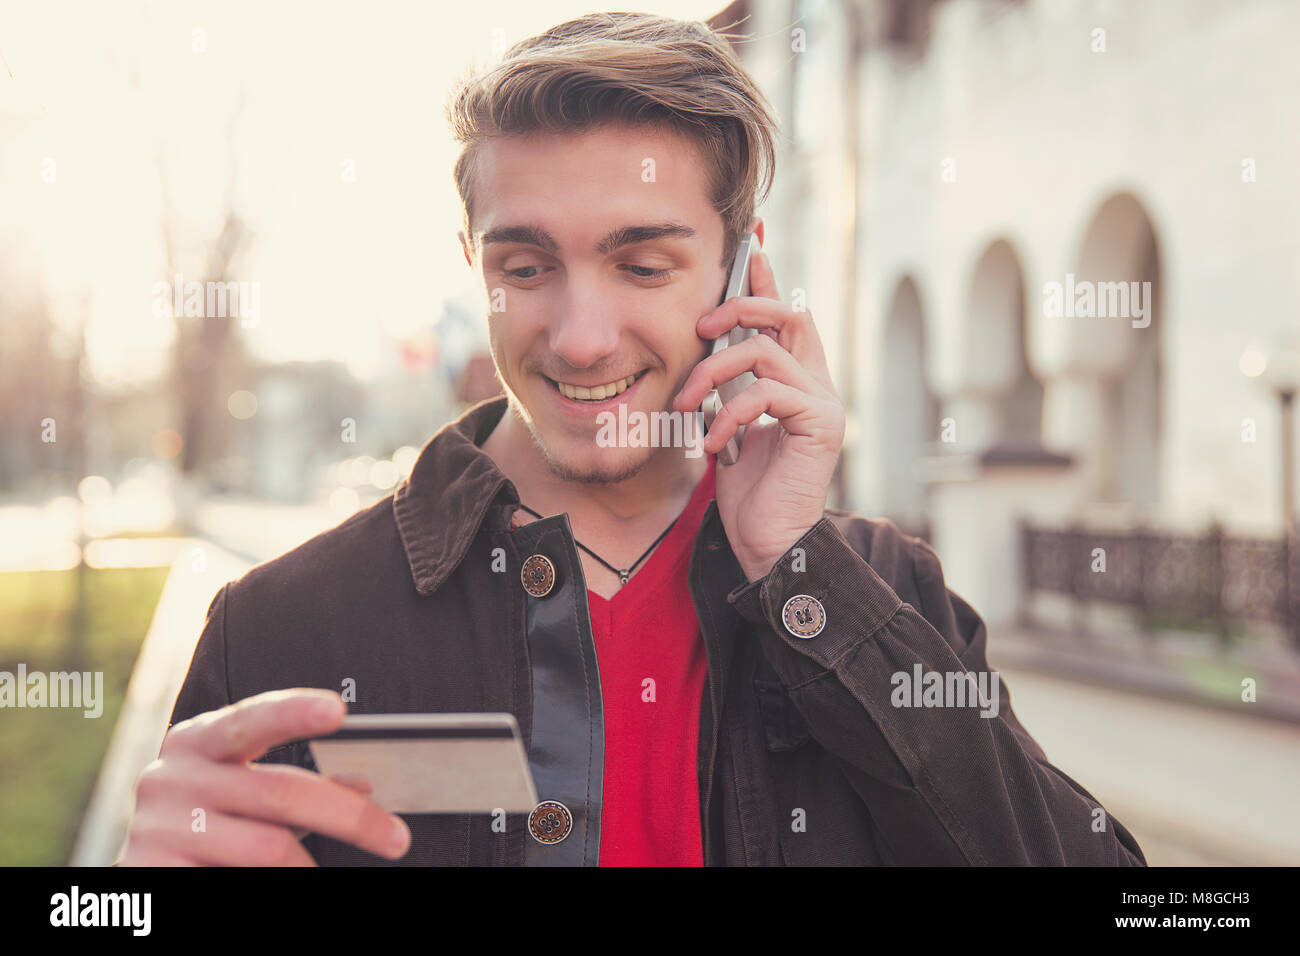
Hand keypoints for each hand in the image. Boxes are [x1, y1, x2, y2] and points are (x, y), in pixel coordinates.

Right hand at [117, 688, 410, 865]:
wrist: (144, 876)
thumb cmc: (209, 824)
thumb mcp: (248, 793)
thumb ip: (300, 784)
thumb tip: (365, 784)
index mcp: (197, 740)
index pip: (251, 718)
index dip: (294, 712)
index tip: (338, 711)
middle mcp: (170, 776)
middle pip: (282, 791)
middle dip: (351, 816)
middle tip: (396, 838)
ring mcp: (156, 826)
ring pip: (268, 847)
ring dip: (310, 866)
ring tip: (323, 874)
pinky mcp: (151, 872)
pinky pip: (237, 880)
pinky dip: (278, 885)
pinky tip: (293, 879)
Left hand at [672, 249, 845, 581]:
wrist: (769, 543)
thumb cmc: (749, 491)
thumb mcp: (731, 425)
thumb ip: (729, 388)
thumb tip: (709, 350)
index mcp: (797, 380)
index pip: (786, 316)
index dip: (768, 278)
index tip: (750, 243)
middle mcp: (818, 384)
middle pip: (791, 314)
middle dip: (743, 305)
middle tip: (703, 326)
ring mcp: (824, 402)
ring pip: (766, 351)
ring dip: (714, 373)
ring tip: (688, 405)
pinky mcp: (820, 424)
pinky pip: (766, 393)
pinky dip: (729, 414)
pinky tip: (714, 443)